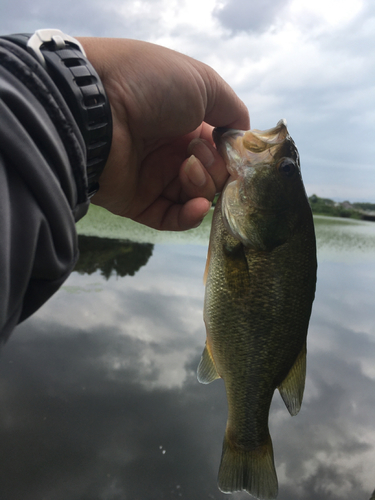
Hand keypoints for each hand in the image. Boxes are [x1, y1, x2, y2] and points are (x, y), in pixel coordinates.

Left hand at [77, 38, 249, 230]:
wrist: (96, 107)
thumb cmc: (151, 87)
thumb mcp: (203, 83)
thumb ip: (230, 109)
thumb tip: (242, 135)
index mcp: (185, 121)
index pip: (218, 148)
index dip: (229, 154)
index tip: (235, 154)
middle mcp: (170, 149)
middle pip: (210, 174)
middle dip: (213, 168)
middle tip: (196, 153)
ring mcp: (153, 176)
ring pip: (194, 196)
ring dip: (202, 187)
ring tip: (188, 170)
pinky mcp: (137, 202)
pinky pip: (170, 218)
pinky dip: (189, 217)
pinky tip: (197, 206)